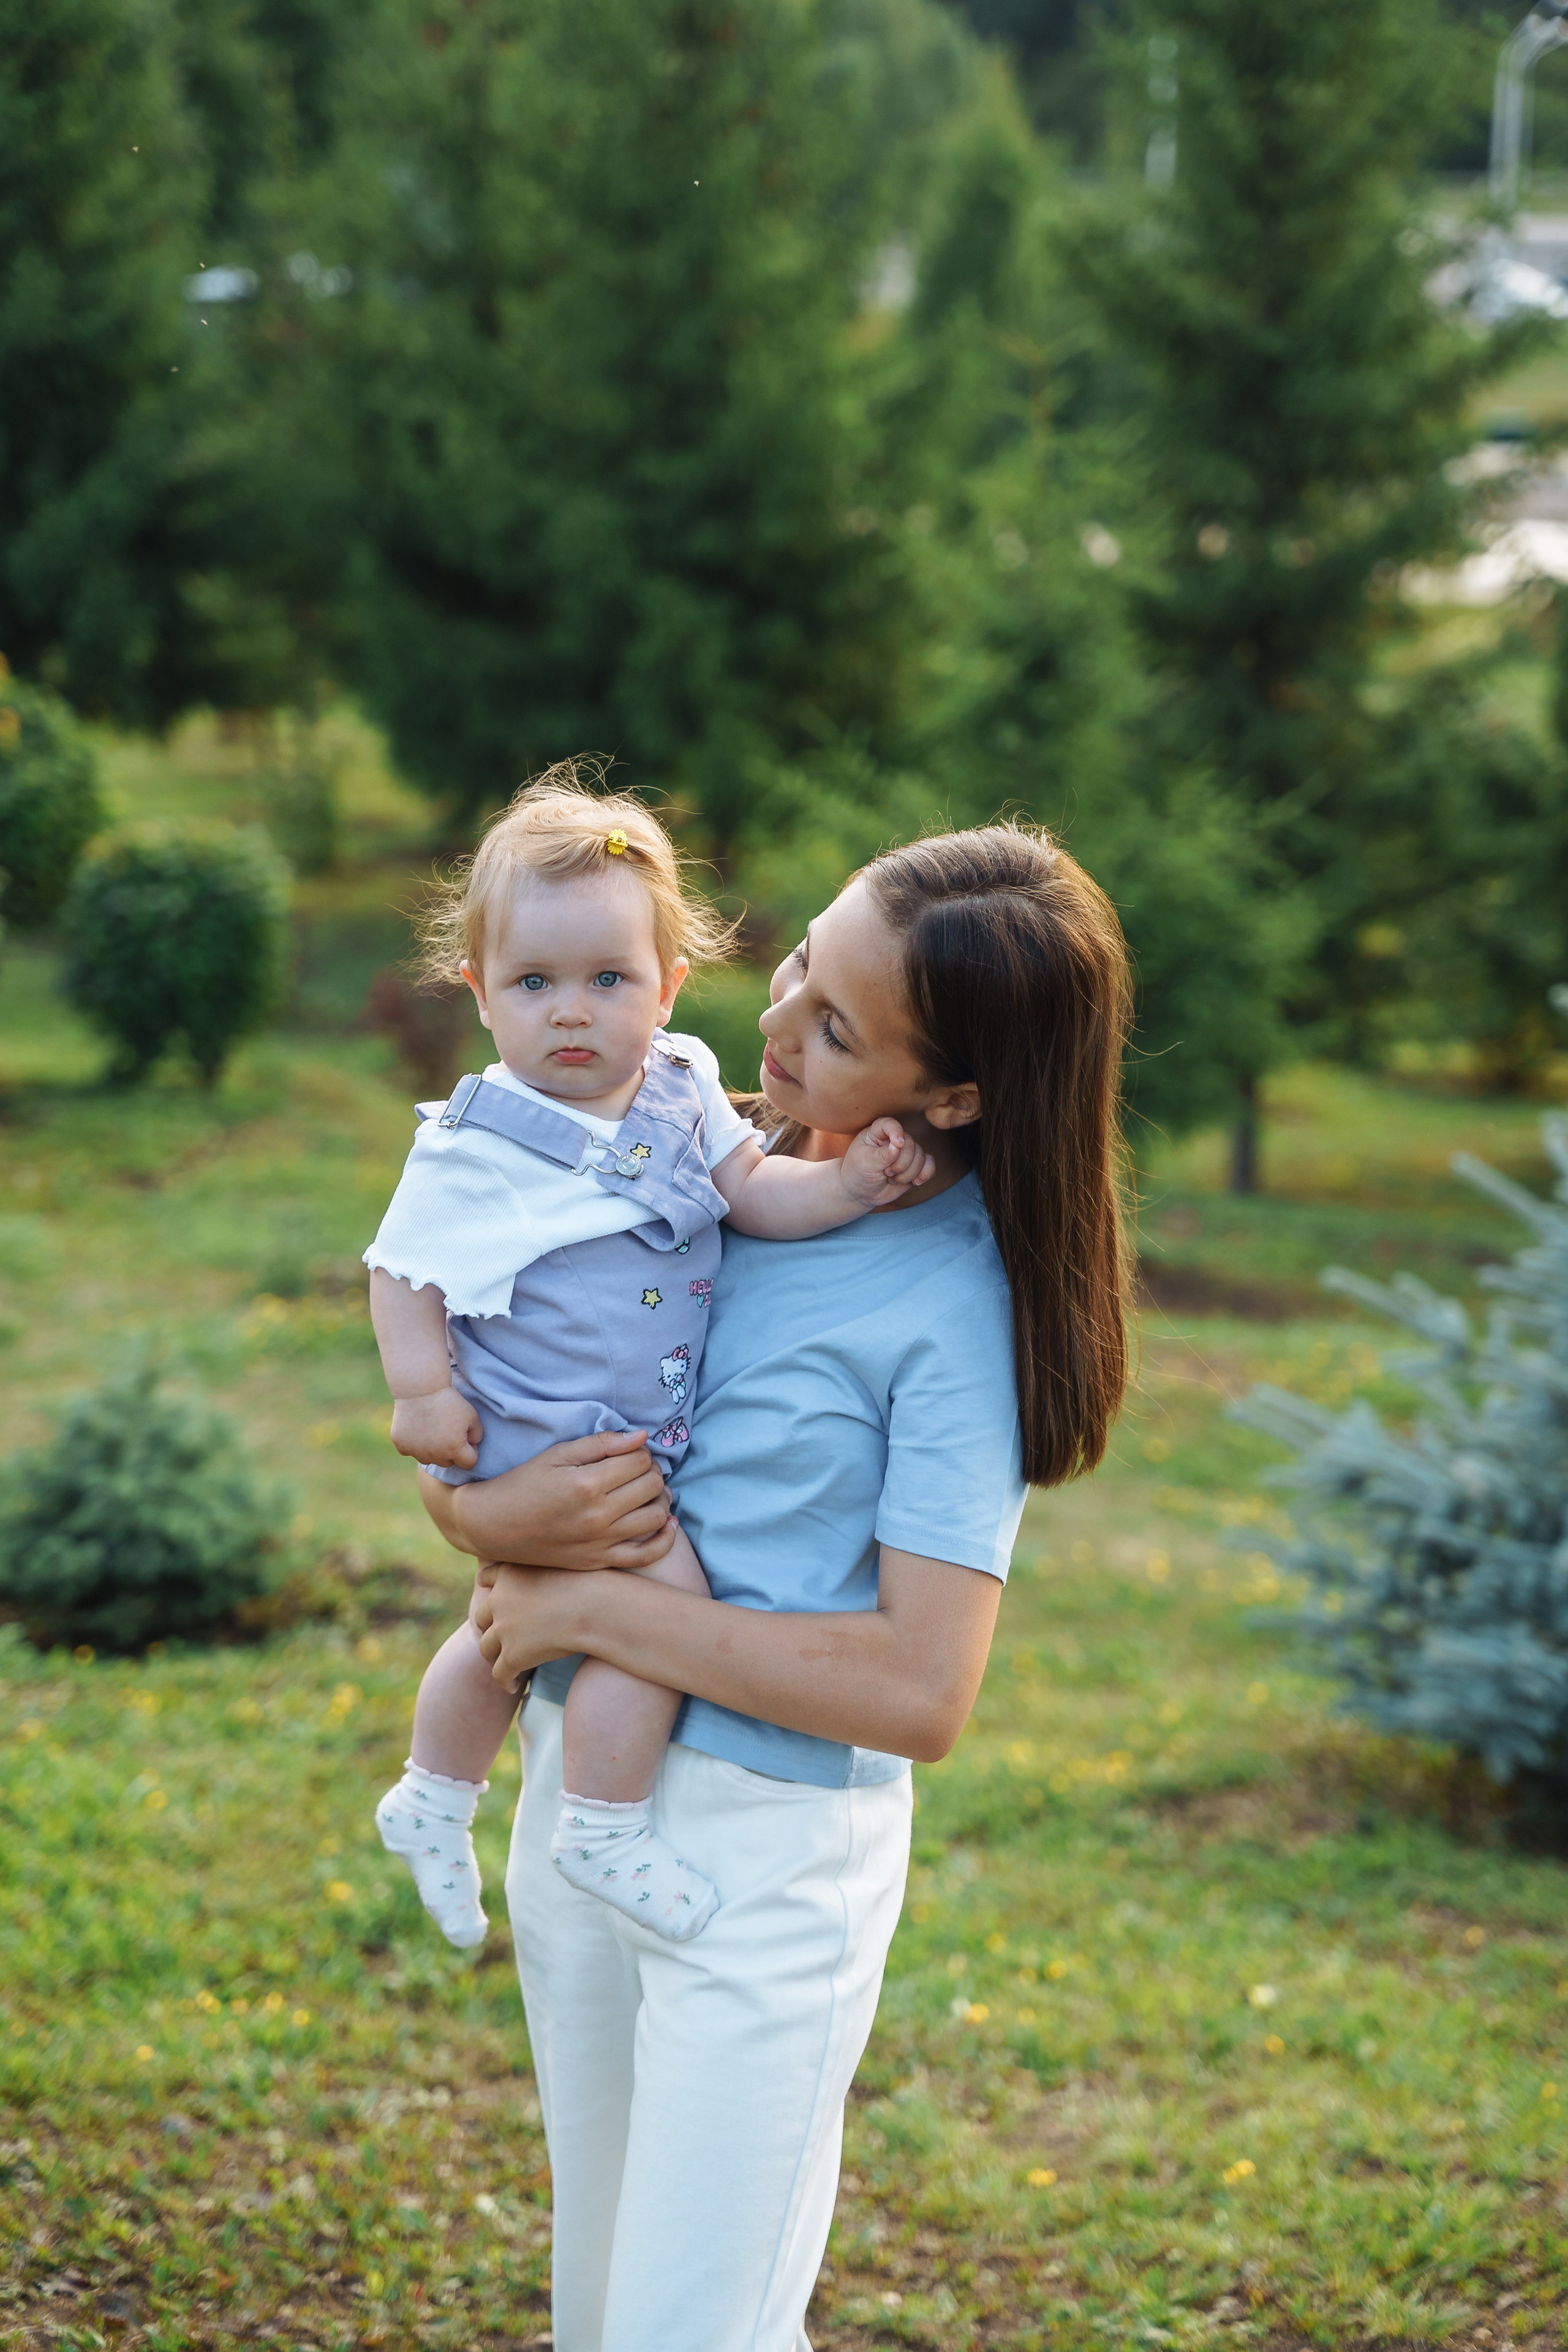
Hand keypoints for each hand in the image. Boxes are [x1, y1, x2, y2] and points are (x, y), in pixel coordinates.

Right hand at [390, 1385, 481, 1468]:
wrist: (420, 1388)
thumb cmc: (449, 1401)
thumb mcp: (472, 1415)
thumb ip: (477, 1435)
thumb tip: (471, 1446)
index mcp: (454, 1448)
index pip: (469, 1463)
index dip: (471, 1451)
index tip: (466, 1437)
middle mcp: (434, 1455)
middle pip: (447, 1462)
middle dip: (450, 1451)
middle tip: (447, 1430)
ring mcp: (416, 1452)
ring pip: (428, 1459)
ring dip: (432, 1449)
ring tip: (432, 1428)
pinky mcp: (401, 1446)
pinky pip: (411, 1451)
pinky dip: (414, 1443)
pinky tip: (417, 1427)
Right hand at [420, 1427, 676, 1569]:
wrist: (494, 1526)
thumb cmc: (523, 1484)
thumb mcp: (557, 1455)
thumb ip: (601, 1443)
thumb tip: (641, 1437)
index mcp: (587, 1484)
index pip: (639, 1461)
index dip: (640, 1451)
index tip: (629, 1452)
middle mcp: (598, 1516)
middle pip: (652, 1486)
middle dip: (651, 1471)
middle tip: (637, 1469)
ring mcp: (600, 1542)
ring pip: (656, 1516)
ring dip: (660, 1499)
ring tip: (647, 1491)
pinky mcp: (599, 1561)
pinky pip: (646, 1555)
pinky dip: (664, 1538)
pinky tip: (666, 1523)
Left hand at [471, 1564, 586, 1690]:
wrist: (593, 1606)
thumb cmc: (588, 1583)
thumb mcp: (559, 1564)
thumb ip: (542, 1569)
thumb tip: (546, 1580)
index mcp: (508, 1574)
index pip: (486, 1578)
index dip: (490, 1590)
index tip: (496, 1599)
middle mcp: (498, 1600)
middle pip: (482, 1618)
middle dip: (490, 1628)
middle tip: (502, 1639)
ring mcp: (503, 1630)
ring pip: (487, 1648)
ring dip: (494, 1657)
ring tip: (507, 1665)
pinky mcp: (512, 1656)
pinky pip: (500, 1674)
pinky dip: (505, 1681)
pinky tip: (514, 1686)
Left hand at [838, 1117, 936, 1209]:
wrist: (862, 1192)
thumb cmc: (859, 1173)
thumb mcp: (865, 1163)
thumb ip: (882, 1154)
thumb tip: (898, 1146)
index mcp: (877, 1133)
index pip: (889, 1124)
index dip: (896, 1131)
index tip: (898, 1143)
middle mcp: (894, 1139)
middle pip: (910, 1144)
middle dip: (900, 1164)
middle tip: (886, 1172)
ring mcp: (906, 1152)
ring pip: (920, 1157)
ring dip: (908, 1173)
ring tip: (892, 1179)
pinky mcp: (915, 1166)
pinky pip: (929, 1165)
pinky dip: (924, 1174)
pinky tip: (915, 1182)